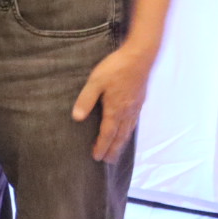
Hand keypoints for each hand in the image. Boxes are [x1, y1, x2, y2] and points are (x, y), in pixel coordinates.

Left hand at [71, 42, 156, 162]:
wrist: (140, 57)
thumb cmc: (116, 68)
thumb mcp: (95, 82)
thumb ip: (86, 100)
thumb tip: (77, 118)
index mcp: (115, 109)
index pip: (107, 134)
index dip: (101, 146)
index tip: (97, 157)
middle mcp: (127, 112)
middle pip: (120, 136)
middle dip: (113, 149)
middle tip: (108, 161)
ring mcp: (135, 107)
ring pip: (128, 130)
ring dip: (122, 142)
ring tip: (117, 151)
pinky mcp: (139, 101)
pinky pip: (134, 122)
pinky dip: (129, 132)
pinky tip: (127, 130)